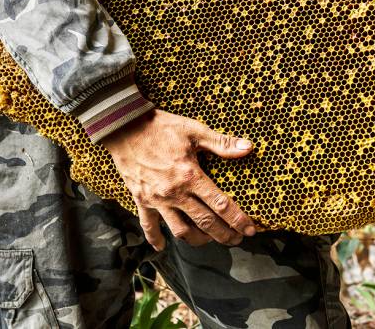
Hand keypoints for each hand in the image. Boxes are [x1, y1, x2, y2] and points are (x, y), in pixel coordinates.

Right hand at [102, 109, 256, 250]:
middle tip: (236, 240)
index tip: (250, 229)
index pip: (221, 205)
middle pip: (205, 223)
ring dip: (198, 240)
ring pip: (180, 230)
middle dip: (224, 235)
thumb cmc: (161, 127)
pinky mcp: (141, 200)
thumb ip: (221, 143)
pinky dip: (156, 238)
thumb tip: (248, 147)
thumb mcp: (194, 130)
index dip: (238, 220)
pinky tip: (163, 246)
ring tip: (210, 240)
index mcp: (190, 176)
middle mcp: (175, 193)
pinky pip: (148, 225)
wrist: (124, 127)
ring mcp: (157, 200)